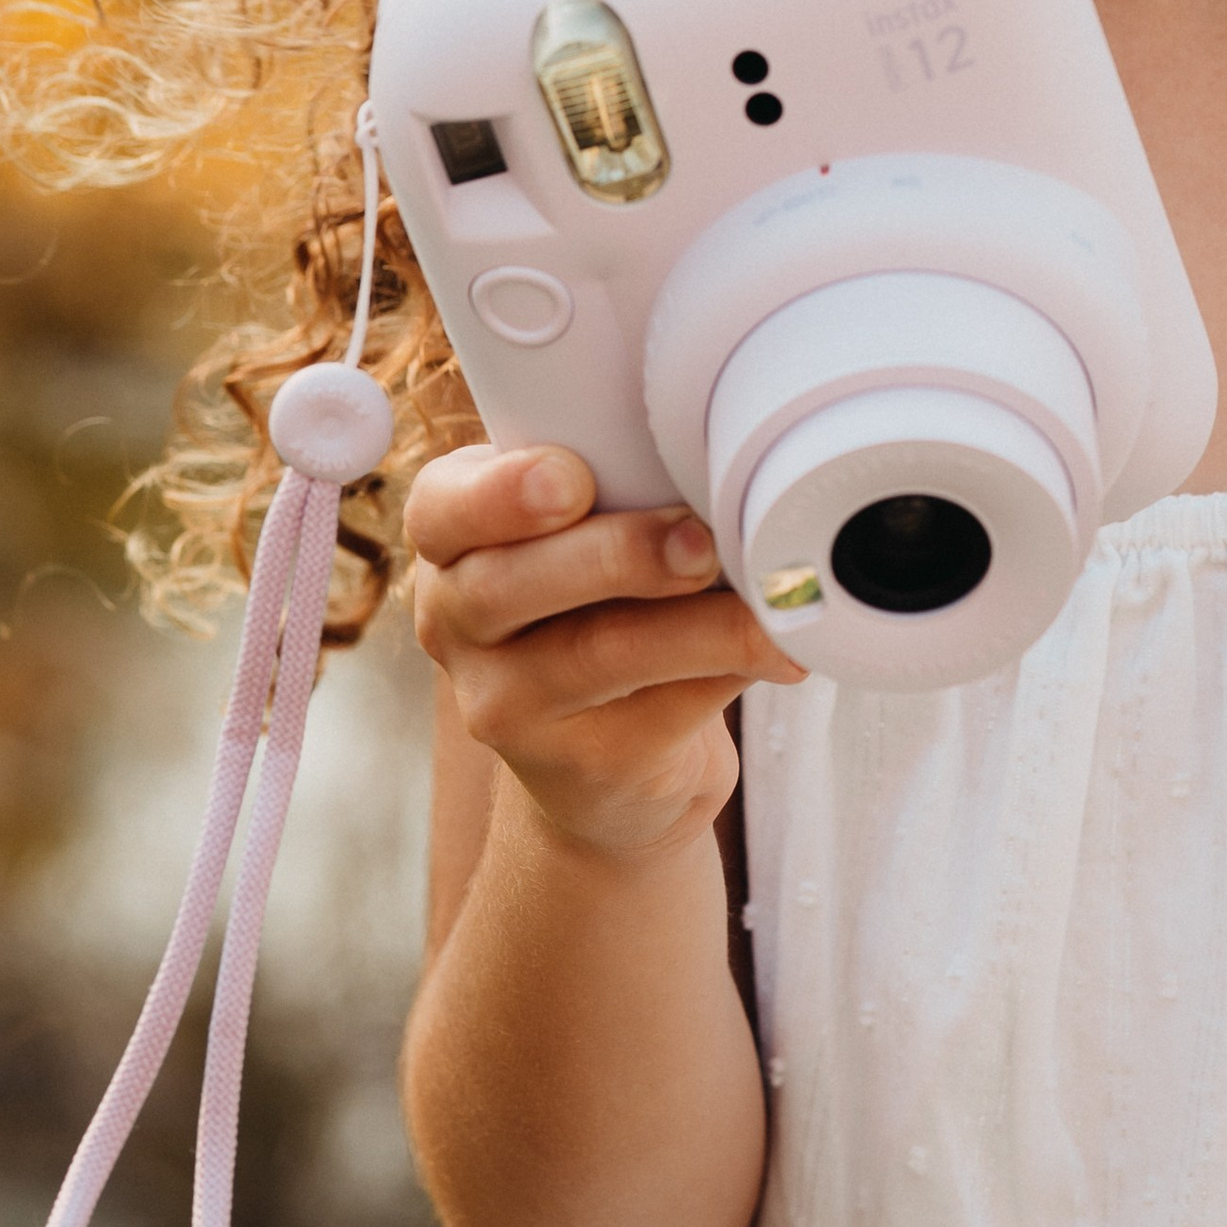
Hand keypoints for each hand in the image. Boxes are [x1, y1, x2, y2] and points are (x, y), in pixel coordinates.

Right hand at [406, 444, 803, 863]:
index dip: (500, 494)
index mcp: (452, 540)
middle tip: (698, 542)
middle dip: (614, 554)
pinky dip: (732, 668)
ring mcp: (507, 704)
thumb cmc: (608, 600)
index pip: (441, 509)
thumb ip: (619, 492)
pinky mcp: (578, 765)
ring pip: (594, 653)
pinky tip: (785, 651)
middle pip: (508, 584)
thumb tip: (722, 462)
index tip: (571, 479)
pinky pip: (659, 709)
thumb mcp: (589, 532)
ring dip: (695, 622)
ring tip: (766, 601)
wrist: (612, 758)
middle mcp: (454, 623)